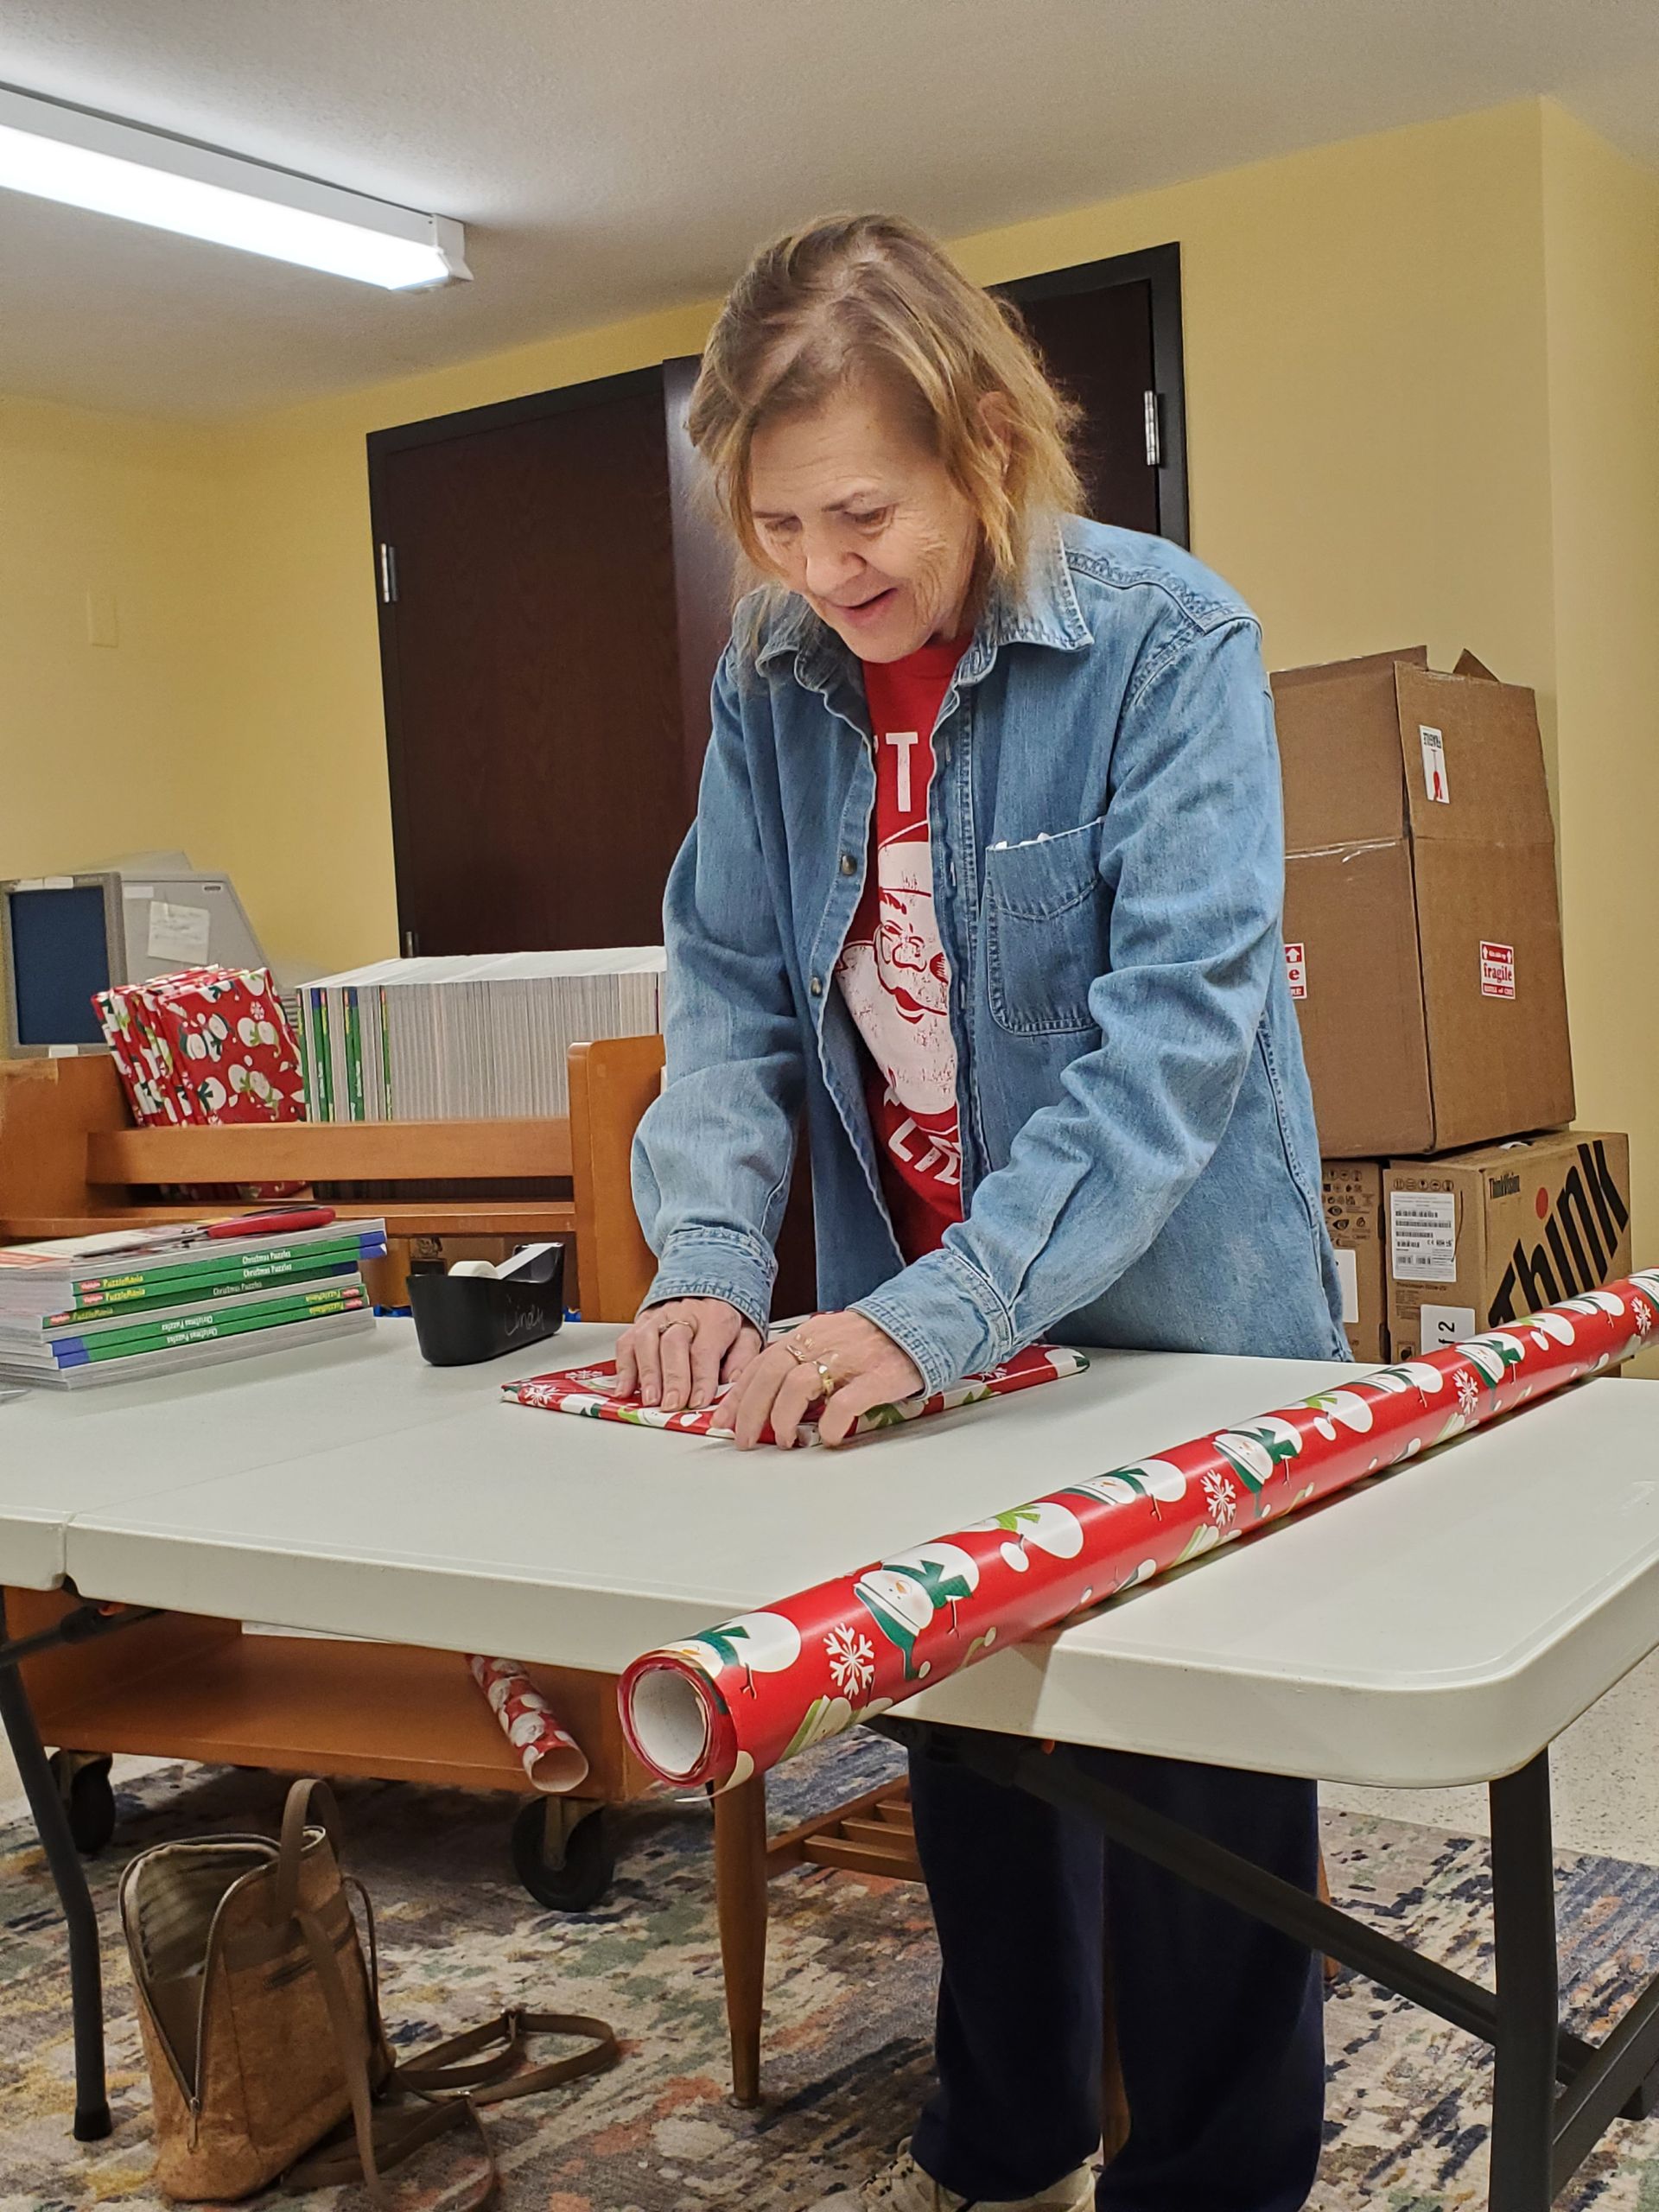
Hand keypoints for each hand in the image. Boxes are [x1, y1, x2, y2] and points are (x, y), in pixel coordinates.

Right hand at [613, 1297, 763, 1411]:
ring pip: (646, 1342)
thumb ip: (743, 1358)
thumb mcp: (746, 1334)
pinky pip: (626, 1344)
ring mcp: (657, 1318)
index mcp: (714, 1317)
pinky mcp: (639, 1324)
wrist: (707, 1292)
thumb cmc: (724, 1322)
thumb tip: (734, 1382)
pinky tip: (625, 1390)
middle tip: (672, 1404)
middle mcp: (683, 1314)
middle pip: (673, 1344)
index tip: (699, 1401)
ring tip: (650, 1400)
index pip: (705, 1349)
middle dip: (673, 1378)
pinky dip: (624, 1369)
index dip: (701, 1378)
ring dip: (647, 1374)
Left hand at [723, 1309, 923, 1449]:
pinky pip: (844, 1403)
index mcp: (807, 1336)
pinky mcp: (877, 1377)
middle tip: (745, 1439)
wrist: (920, 1324)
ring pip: (798, 1385)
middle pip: (771, 1375)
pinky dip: (830, 1425)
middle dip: (751, 1410)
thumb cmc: (871, 1340)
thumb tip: (765, 1396)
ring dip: (783, 1417)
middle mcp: (822, 1343)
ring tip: (784, 1440)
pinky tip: (828, 1438)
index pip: (761, 1364)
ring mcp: (849, 1360)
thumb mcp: (827, 1342)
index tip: (725, 1419)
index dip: (739, 1393)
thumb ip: (799, 1362)